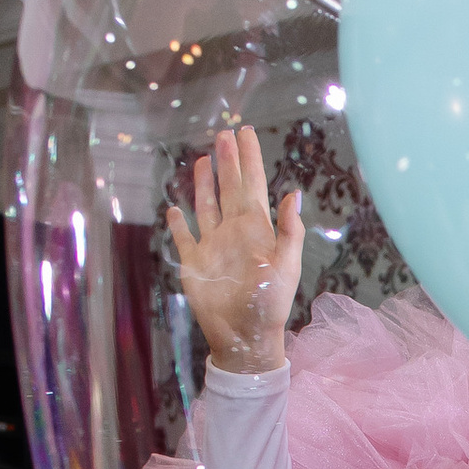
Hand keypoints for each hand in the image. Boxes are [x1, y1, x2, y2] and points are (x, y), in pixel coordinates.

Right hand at [164, 125, 305, 374]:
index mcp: (256, 229)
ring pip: (207, 205)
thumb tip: (294, 193)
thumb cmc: (270, 303)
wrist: (244, 336)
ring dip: (205, 183)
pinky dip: (178, 222)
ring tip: (205, 159)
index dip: (249, 158)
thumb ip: (289, 230)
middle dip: (228, 161)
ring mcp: (213, 245)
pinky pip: (184, 237)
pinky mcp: (194, 262)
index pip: (252, 184)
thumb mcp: (286, 266)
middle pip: (229, 188)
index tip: (245, 132)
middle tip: (224, 134)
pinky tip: (174, 208)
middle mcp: (234, 232)